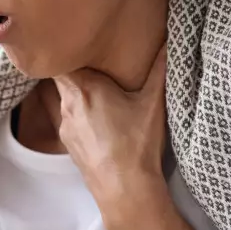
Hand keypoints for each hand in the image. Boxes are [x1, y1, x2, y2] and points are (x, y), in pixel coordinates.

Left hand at [49, 45, 168, 229]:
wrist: (125, 190)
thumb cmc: (138, 145)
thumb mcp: (154, 103)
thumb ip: (161, 68)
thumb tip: (170, 39)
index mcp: (84, 88)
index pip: (61, 58)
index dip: (66, 48)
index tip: (77, 41)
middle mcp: (67, 104)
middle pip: (60, 76)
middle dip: (73, 68)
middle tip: (89, 60)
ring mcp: (64, 125)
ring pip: (62, 97)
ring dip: (75, 91)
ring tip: (95, 87)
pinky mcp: (67, 143)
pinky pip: (67, 117)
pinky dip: (76, 111)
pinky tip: (96, 116)